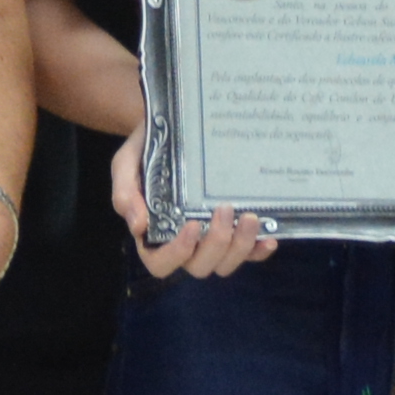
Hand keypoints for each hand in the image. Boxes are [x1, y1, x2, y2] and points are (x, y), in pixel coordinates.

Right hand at [113, 133, 276, 280]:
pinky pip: (247, 254)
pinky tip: (270, 237)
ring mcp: (209, 241)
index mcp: (153, 235)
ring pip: (225, 264)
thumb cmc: (144, 150)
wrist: (170, 127)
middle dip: (217, 244)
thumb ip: (125, 193)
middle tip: (226, 209)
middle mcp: (183, 245)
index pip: (161, 263)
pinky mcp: (232, 233)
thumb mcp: (125, 165)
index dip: (178, 253)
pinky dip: (258, 251)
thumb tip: (137, 226)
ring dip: (241, 247)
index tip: (192, 225)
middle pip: (200, 267)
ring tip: (250, 217)